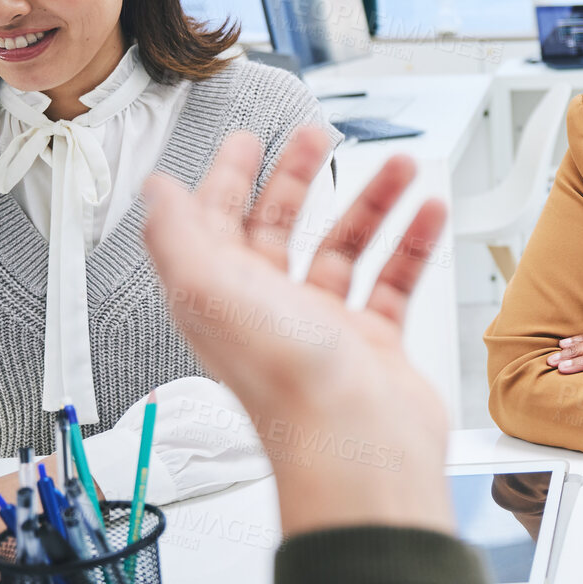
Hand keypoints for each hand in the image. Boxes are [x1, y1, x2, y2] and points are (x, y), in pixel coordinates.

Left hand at [142, 126, 452, 536]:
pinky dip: (412, 245)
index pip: (215, 225)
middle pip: (279, 230)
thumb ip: (177, 233)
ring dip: (371, 203)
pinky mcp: (372, 344)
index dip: (226, 180)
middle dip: (298, 178)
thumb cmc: (286, 382)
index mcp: (222, 296)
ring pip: (345, 249)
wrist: (358, 445)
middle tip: (317, 138)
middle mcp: (269, 310)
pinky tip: (426, 216)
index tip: (244, 142)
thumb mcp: (211, 289)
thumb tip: (156, 191)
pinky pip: (393, 282)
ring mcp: (323, 327)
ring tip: (399, 169)